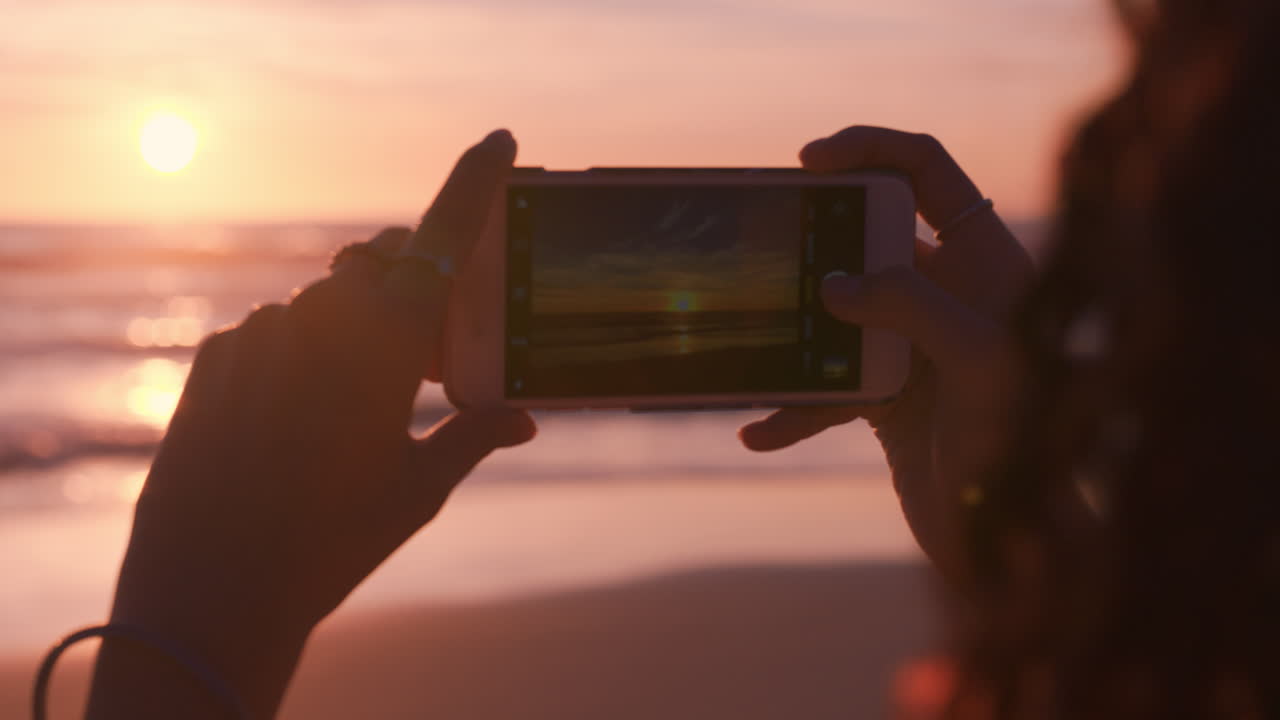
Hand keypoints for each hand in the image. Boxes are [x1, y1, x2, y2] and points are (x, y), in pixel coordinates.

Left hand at [87, 130, 534, 718]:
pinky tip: (296, 425)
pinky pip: (275, 334)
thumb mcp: (418, 488)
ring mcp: (261, 332)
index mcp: (386, 339)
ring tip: (354, 414)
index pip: (445, 237)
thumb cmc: (332, 540)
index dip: (477, 183)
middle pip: (385, 264)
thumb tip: (522, 418)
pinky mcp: (216, 357)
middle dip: (414, 288)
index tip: (501, 141)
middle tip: (428, 360)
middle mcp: (321, 316)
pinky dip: (301, 358)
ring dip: (356, 332)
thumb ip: (473, 433)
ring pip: (329, 303)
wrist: (212, 590)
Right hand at [739, 127, 1033, 583]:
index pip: (927, 171)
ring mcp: (911, 343)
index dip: (869, 151)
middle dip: (813, 240)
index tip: (809, 162)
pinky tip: (759, 431)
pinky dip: (791, 407)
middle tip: (766, 246)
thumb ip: (908, 305)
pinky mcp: (884, 395)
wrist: (1014, 542)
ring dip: (790, 327)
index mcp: (985, 261)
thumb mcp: (979, 358)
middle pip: (865, 236)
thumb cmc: (1023, 446)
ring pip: (834, 310)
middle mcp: (947, 293)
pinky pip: (824, 384)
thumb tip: (831, 287)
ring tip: (748, 339)